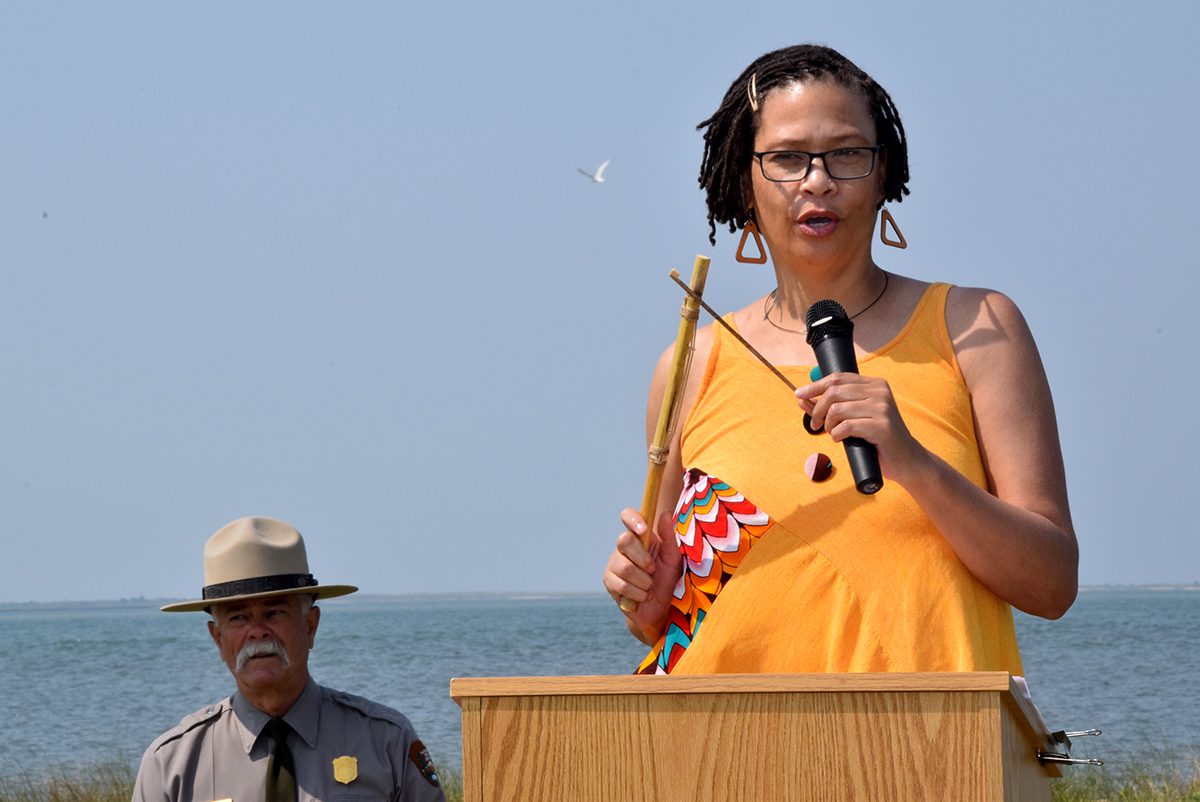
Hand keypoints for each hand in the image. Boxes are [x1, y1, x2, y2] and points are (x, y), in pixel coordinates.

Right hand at [602, 507, 682, 643]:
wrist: (660, 609)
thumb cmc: (667, 580)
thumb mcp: (673, 559)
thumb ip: (669, 537)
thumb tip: (663, 513)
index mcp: (640, 537)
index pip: (628, 515)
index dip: (632, 519)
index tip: (644, 530)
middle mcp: (624, 547)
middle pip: (624, 540)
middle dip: (643, 559)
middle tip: (653, 570)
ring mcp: (614, 563)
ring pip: (624, 567)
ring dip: (644, 581)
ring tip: (649, 586)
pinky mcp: (609, 581)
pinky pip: (622, 585)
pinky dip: (638, 594)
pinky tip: (642, 596)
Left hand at [795, 372, 927, 483]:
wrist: (906, 459)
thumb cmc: (876, 438)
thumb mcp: (852, 418)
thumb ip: (828, 407)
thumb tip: (801, 398)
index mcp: (875, 384)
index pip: (838, 378)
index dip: (815, 386)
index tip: (798, 394)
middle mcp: (880, 391)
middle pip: (834, 392)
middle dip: (818, 409)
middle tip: (816, 425)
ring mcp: (882, 408)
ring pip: (838, 409)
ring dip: (828, 425)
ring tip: (833, 433)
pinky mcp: (882, 426)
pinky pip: (846, 426)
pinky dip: (837, 435)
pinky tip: (841, 439)